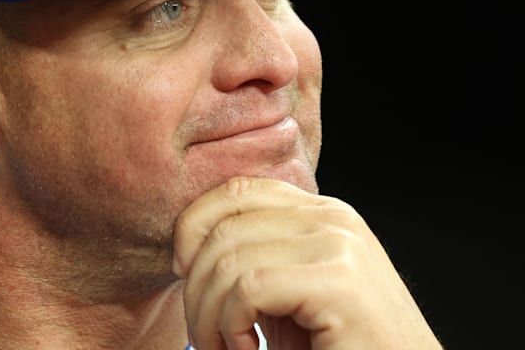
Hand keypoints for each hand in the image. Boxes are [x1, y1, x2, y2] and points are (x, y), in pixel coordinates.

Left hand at [172, 176, 442, 349]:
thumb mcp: (288, 297)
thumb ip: (257, 261)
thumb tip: (185, 246)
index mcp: (322, 213)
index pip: (236, 191)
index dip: (193, 229)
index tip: (187, 278)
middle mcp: (333, 218)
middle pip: (224, 226)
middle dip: (196, 288)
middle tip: (207, 337)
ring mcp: (339, 244)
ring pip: (229, 259)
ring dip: (209, 317)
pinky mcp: (339, 280)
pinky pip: (248, 288)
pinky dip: (230, 327)